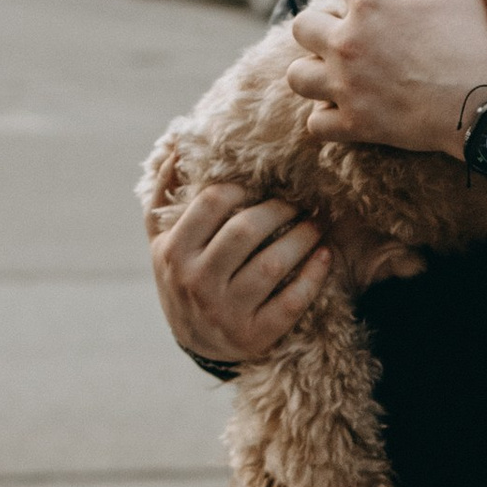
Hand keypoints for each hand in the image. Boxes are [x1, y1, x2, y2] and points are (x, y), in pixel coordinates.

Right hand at [149, 174, 420, 367]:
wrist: (196, 342)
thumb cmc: (183, 278)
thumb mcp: (161, 242)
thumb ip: (162, 195)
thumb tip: (176, 144)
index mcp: (173, 253)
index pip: (212, 203)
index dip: (242, 189)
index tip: (259, 189)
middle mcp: (196, 282)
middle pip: (246, 230)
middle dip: (280, 210)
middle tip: (298, 204)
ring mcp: (226, 312)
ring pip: (273, 264)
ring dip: (302, 238)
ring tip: (316, 225)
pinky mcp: (256, 335)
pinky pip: (293, 301)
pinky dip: (314, 275)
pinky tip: (325, 256)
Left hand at [287, 0, 486, 156]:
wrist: (485, 107)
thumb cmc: (474, 45)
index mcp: (371, 4)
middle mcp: (347, 43)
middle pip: (303, 26)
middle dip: (322, 25)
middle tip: (349, 33)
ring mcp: (346, 87)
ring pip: (297, 76)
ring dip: (313, 71)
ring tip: (335, 72)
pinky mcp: (354, 124)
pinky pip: (317, 123)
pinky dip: (328, 117)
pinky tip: (346, 110)